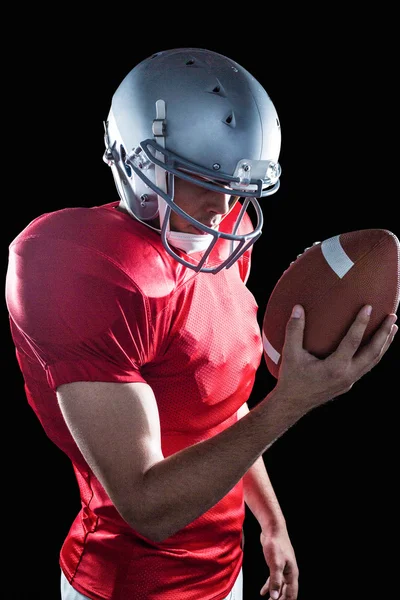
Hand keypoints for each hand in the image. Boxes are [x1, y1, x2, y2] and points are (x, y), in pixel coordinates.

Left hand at [259, 525, 298, 598]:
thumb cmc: (276, 543)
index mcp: (292, 574)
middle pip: (286, 592)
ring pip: (280, 586)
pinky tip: (263, 592)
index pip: (292, 594)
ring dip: (274, 595)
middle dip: (280, 599)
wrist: (273, 529)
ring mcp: (283, 568)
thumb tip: (275, 596)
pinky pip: (274, 579)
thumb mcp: (275, 564)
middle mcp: (289, 572)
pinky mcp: (276, 564)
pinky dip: (269, 586)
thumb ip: (275, 580)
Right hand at [276, 304, 396, 410]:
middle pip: (373, 353)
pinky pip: (367, 366)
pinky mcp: (348, 383)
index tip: (369, 307)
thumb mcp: (290, 354)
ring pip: (373, 361)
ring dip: (384, 344)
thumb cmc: (291, 379)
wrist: (292, 404)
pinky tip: (377, 344)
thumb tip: (298, 308)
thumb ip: (294, 330)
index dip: (361, 323)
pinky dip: (375, 353)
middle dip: (384, 334)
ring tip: (392, 327)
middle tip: (392, 316)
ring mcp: (350, 381)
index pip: (353, 342)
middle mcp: (347, 375)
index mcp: (335, 368)